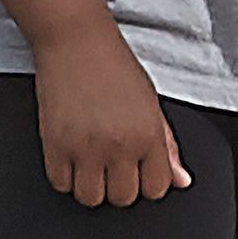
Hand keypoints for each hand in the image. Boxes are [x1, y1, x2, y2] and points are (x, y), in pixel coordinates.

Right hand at [34, 34, 191, 207]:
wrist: (77, 40)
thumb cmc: (115, 67)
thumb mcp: (151, 104)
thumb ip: (167, 146)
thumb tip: (181, 181)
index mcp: (149, 134)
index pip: (157, 188)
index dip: (147, 182)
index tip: (137, 169)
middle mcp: (120, 144)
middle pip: (123, 198)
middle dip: (118, 186)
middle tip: (111, 163)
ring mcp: (86, 147)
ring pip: (91, 198)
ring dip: (90, 185)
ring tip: (90, 161)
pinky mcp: (55, 144)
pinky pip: (61, 184)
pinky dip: (65, 176)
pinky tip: (70, 155)